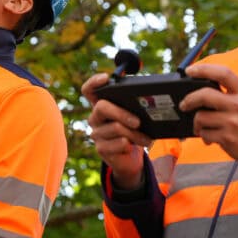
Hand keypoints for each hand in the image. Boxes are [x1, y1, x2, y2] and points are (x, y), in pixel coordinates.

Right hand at [82, 72, 151, 189]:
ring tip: (147, 138)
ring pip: (116, 128)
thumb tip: (148, 101)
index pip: (89, 90)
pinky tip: (134, 147)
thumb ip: (134, 107)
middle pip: (102, 107)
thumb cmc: (133, 132)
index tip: (106, 78)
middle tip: (138, 121)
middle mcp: (95, 118)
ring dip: (135, 134)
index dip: (94, 82)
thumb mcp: (135, 116)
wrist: (130, 159)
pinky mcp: (101, 148)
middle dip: (122, 113)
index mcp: (101, 105)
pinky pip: (118, 143)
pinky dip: (130, 145)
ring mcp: (96, 133)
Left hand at [178, 64, 237, 168]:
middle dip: (189, 99)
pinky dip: (203, 135)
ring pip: (201, 117)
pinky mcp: (227, 138)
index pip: (224, 73)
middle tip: (184, 104)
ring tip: (201, 126)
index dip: (204, 69)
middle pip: (205, 95)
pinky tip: (209, 136)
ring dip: (196, 123)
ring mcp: (233, 122)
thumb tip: (201, 86)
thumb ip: (230, 91)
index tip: (190, 70)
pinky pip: (204, 133)